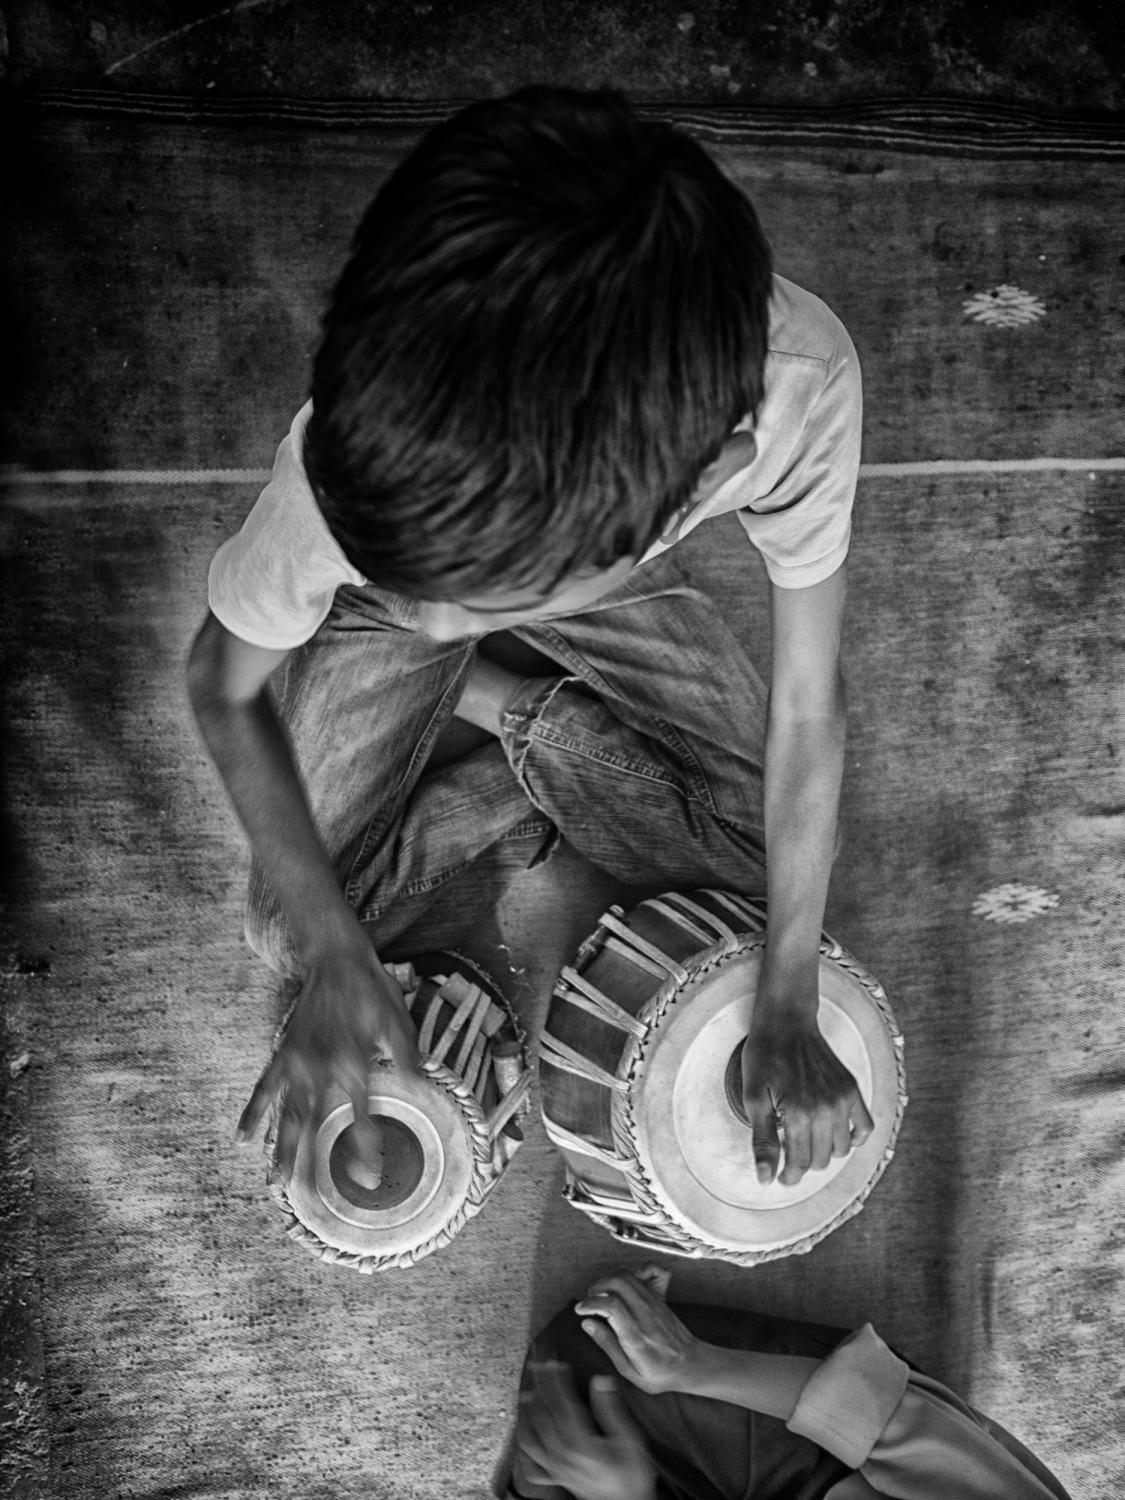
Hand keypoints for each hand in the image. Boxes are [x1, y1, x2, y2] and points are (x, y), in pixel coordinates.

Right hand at [236, 937, 419, 1185]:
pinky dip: (253, 1113)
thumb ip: (409, 1056)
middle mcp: (322, 1067)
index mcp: (354, 1062)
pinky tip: (242, 1138)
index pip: (361, 1116)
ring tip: (275, 1184)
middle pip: (317, 1125)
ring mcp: (298, 1062)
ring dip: (281, 1148)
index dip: (364, 1149)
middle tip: (310, 1199)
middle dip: (311, 1164)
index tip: (366, 1179)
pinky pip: (263, 1089)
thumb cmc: (372, 988)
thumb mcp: (398, 1019)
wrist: (336, 957)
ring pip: (287, 1114)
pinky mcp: (282, 1053)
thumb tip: (421, 1089)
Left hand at [514, 1361, 655, 1499]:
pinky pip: (531, 1461)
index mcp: (579, 1443)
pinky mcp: (555, 1477)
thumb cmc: (631, 1475)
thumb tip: (600, 1380)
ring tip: (527, 1389)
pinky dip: (526, 1444)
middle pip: (544, 1413)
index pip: (561, 1403)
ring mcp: (555, 1468)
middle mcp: (561, 1455)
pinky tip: (526, 1431)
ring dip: (528, 1410)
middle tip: (537, 1362)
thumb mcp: (630, 1441)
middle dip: (540, 1384)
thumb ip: (612, 1411)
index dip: (555, 1379)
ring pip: (532, 1435)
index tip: (553, 1360)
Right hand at [574, 1266, 700, 1395]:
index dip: (591, 1303)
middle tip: (590, 1302)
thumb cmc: (660, 1372)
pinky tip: (627, 1282)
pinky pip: (651, 1270)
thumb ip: (608, 1344)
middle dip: (597, 1288)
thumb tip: (588, 1324)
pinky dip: (637, 1268)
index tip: (581, 1310)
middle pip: (617, 1283)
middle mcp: (646, 1314)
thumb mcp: (629, 1371)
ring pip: (628, 1275)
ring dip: (609, 1280)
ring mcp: (655, 1302)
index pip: (611, 1306)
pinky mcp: (661, 1296)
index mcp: (637, 1337)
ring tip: (602, 1295)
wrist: (690, 1364)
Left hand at [741, 1000, 872, 1185]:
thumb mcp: (753, 1099)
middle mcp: (826, 1109)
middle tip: (788, 1151)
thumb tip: (765, 1179)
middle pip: (820, 1160)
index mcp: (799, 1114)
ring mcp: (842, 1099)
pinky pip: (865, 1127)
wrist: (785, 1023)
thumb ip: (762, 1141)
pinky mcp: (852, 1089)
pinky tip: (835, 1133)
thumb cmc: (764, 1058)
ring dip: (824, 1151)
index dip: (788, 1176)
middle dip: (802, 1163)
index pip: (800, 1164)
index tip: (780, 1176)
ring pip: (840, 1149)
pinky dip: (854, 1137)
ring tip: (806, 1138)